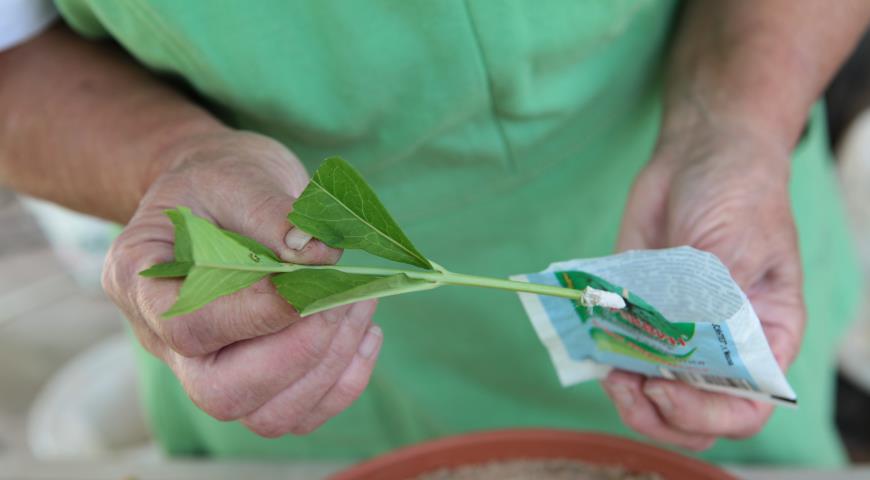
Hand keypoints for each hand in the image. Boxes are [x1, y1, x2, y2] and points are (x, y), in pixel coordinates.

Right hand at [102, 131, 382, 436]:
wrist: (220, 195)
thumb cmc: (220, 181)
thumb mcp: (237, 175)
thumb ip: (271, 211)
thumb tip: (317, 255)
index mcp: (141, 282)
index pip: (190, 326)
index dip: (259, 312)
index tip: (315, 278)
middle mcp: (164, 342)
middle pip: (221, 394)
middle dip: (300, 352)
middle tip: (345, 294)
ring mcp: (208, 370)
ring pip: (266, 415)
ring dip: (329, 367)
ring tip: (360, 302)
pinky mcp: (255, 381)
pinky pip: (299, 413)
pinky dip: (343, 382)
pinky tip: (365, 331)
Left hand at [604, 120, 805, 449]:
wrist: (700, 154)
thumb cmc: (738, 194)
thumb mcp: (735, 242)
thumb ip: (709, 296)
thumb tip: (672, 343)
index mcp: (763, 338)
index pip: (745, 406)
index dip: (705, 413)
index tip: (665, 388)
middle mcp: (720, 346)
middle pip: (693, 414)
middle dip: (656, 414)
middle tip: (626, 385)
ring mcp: (676, 332)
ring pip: (651, 392)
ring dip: (624, 393)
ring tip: (606, 368)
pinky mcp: (639, 311)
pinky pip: (619, 351)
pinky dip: (601, 358)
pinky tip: (590, 344)